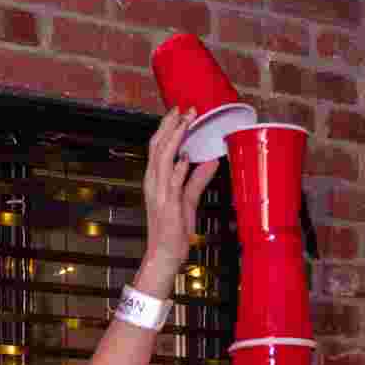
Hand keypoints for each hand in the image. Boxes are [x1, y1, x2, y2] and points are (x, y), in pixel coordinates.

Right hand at [135, 108, 218, 289]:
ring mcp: (159, 194)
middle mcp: (153, 183)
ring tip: (186, 121)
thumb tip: (211, 160)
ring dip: (175, 138)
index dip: (167, 127)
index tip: (179, 111)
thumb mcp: (189, 199)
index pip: (157, 147)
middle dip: (171, 125)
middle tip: (186, 108)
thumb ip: (198, 179)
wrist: (164, 256)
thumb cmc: (174, 231)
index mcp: (155, 180)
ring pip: (163, 159)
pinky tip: (186, 157)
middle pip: (157, 147)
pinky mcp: (168, 207)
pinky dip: (178, 169)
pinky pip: (171, 184)